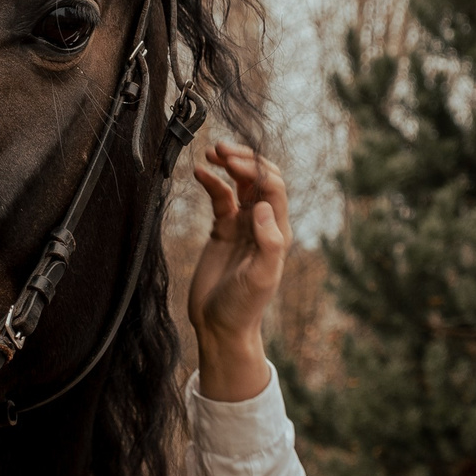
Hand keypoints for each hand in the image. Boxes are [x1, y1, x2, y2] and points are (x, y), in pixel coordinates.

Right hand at [187, 142, 288, 402]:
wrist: (219, 326)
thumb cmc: (244, 306)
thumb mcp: (261, 277)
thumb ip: (268, 242)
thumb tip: (265, 207)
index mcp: (277, 232)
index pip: (273, 187)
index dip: (255, 168)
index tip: (231, 161)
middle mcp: (263, 224)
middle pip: (259, 178)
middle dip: (243, 159)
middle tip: (220, 149)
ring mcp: (242, 225)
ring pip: (240, 183)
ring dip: (228, 165)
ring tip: (211, 152)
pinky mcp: (222, 230)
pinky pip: (220, 197)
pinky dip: (211, 182)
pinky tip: (198, 172)